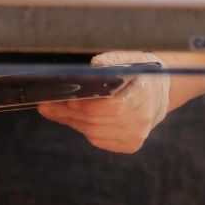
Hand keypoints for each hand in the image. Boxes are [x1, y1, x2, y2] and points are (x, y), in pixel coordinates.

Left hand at [36, 51, 168, 153]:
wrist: (157, 93)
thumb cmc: (137, 71)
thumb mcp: (126, 59)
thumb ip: (109, 61)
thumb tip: (91, 67)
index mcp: (144, 93)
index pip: (111, 106)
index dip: (85, 104)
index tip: (65, 97)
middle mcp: (143, 119)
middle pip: (97, 121)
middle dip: (70, 111)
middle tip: (47, 103)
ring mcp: (137, 135)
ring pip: (94, 132)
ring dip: (72, 121)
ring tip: (55, 109)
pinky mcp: (130, 145)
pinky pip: (99, 140)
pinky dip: (84, 128)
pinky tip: (74, 117)